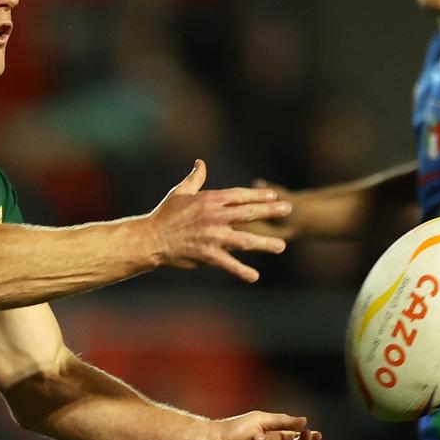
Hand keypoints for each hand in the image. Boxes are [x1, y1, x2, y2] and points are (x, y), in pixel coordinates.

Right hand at [146, 160, 291, 281]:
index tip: (274, 196)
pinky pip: (229, 264)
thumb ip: (195, 178)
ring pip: (245, 240)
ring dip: (265, 243)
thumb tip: (201, 162)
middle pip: (249, 213)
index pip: (240, 196)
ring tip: (281, 246)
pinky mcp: (208, 255)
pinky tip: (254, 276)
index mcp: (210, 200)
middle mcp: (215, 216)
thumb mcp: (180, 192)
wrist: (151, 239)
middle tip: (288, 211)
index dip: (259, 196)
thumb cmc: (165, 215)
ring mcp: (213, 236)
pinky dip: (242, 271)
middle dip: (271, 212)